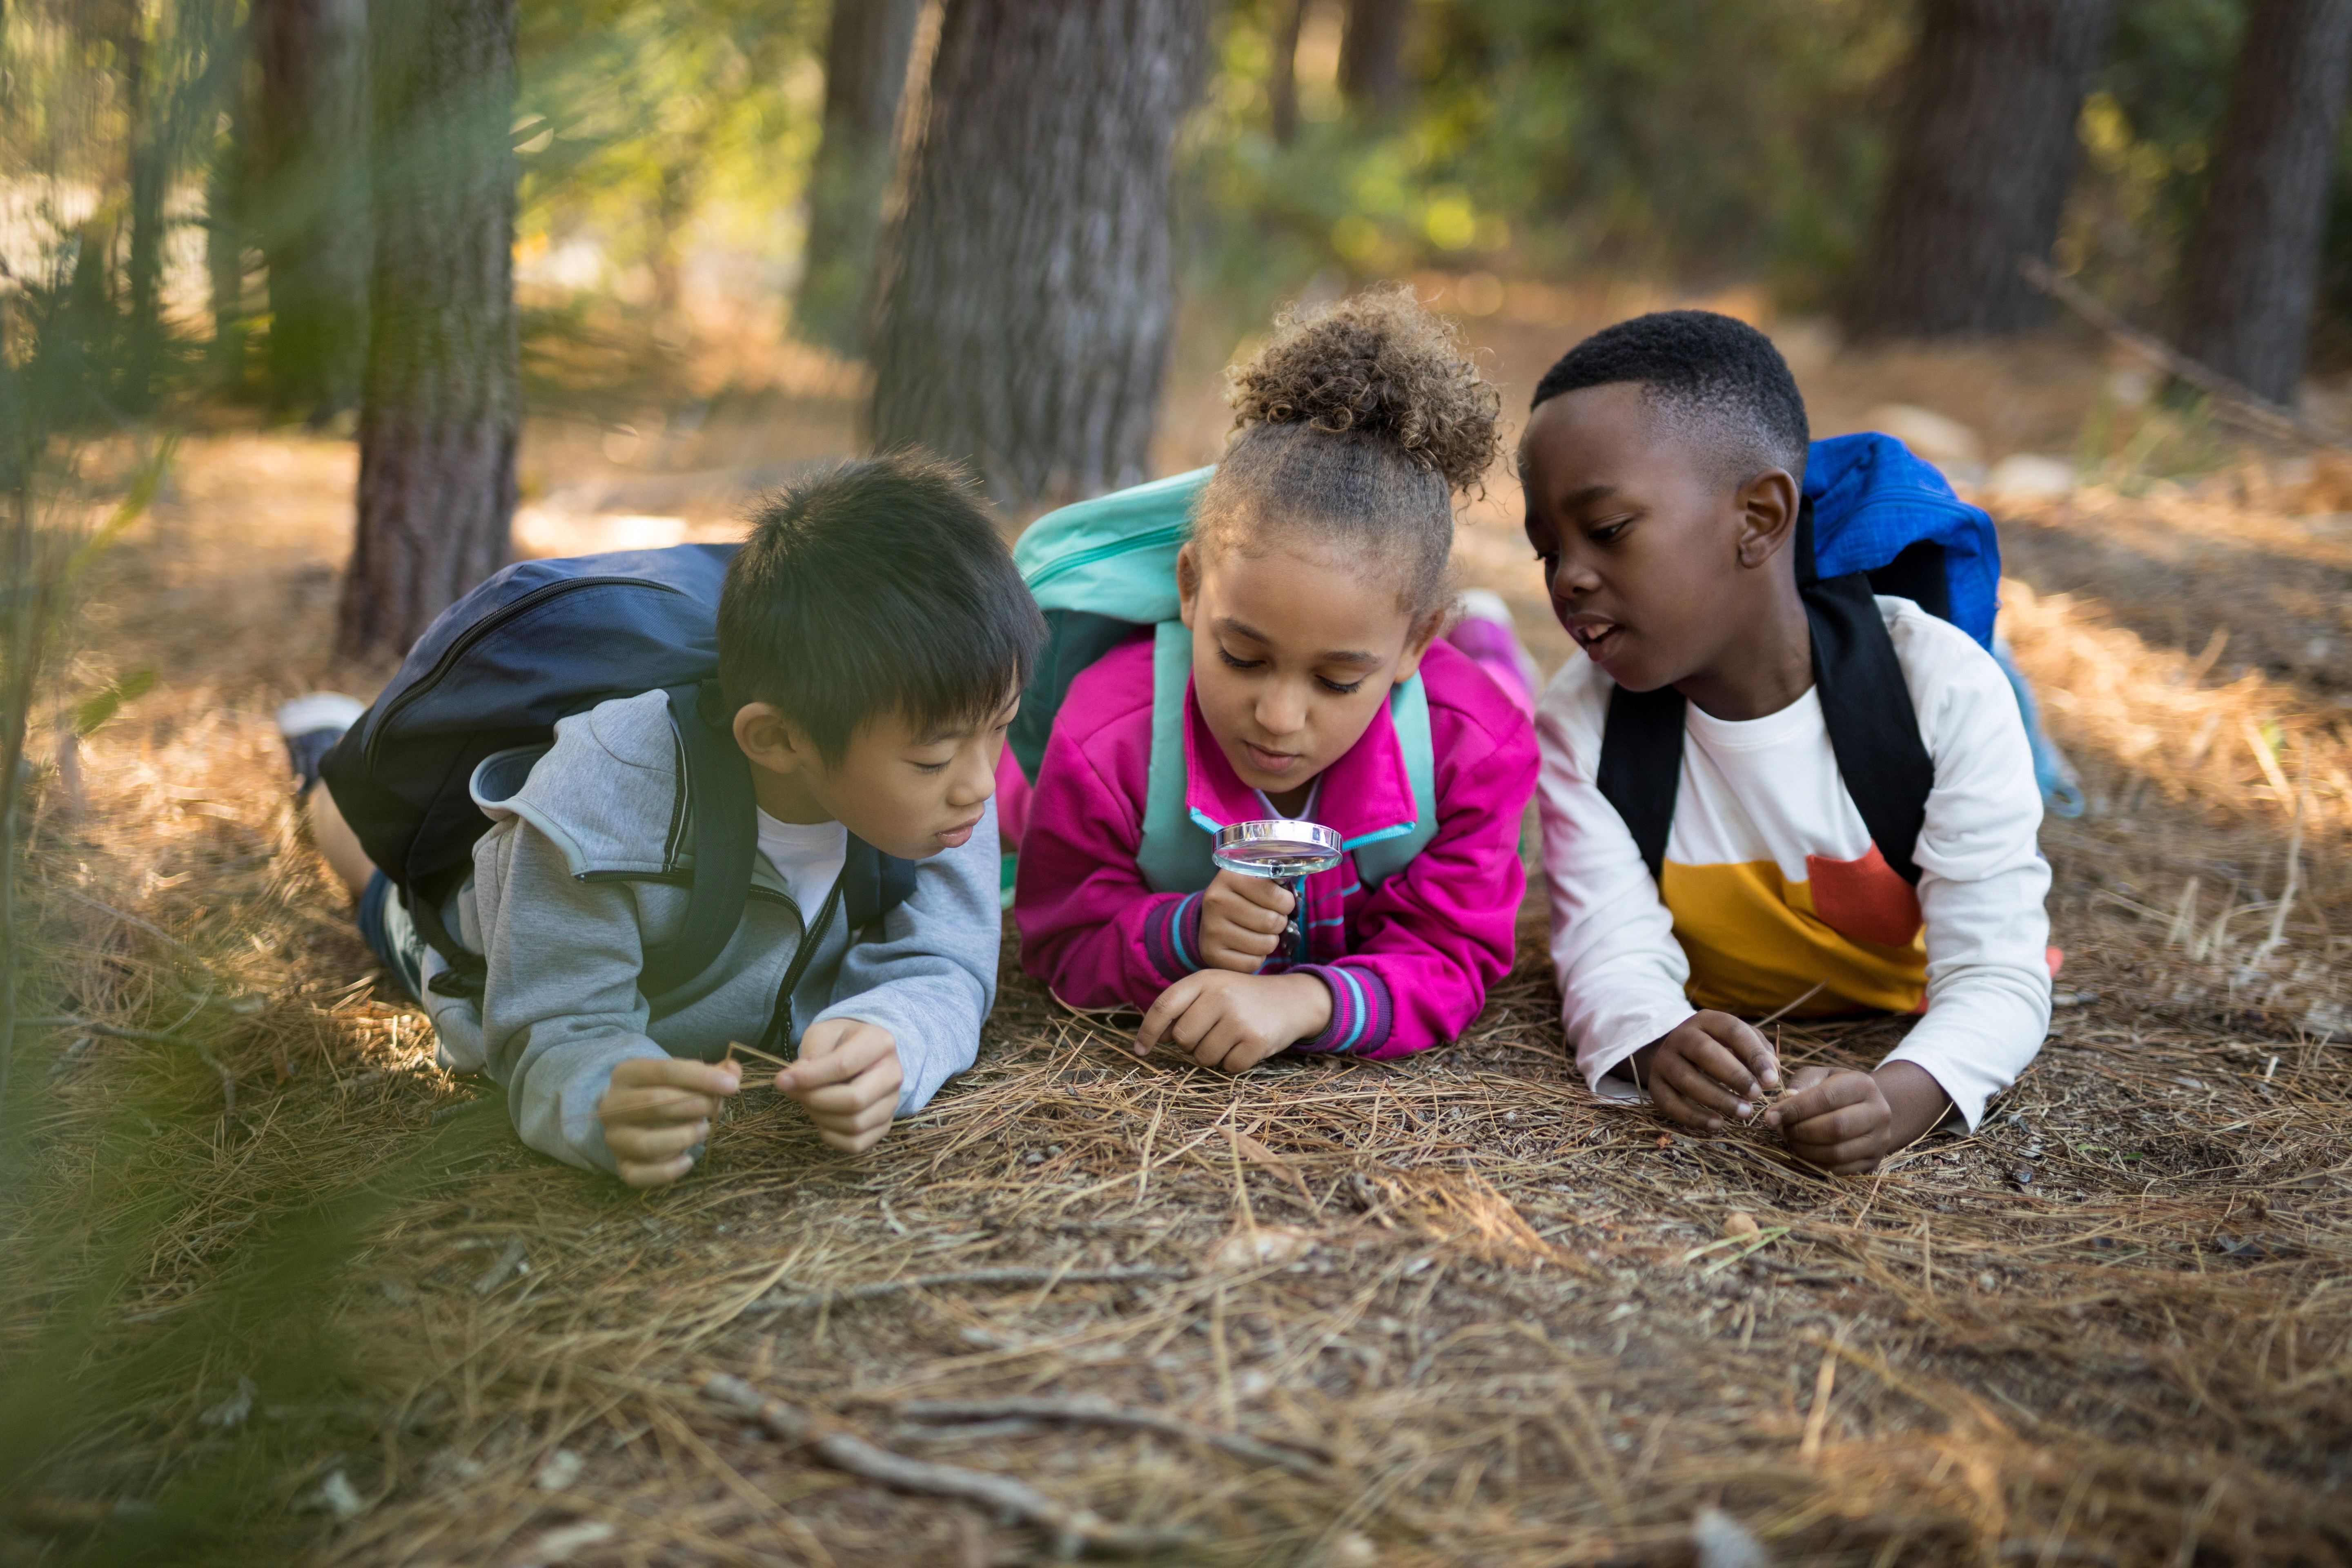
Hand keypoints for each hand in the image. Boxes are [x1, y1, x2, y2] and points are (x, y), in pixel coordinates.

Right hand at [598, 1055, 741, 1186]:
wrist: (632, 1118)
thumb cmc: (664, 1092)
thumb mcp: (683, 1076)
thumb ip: (710, 1073)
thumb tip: (733, 1071)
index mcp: (627, 1073)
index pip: (666, 1071)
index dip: (702, 1078)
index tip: (732, 1086)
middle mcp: (612, 1105)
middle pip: (655, 1103)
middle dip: (694, 1105)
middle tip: (715, 1108)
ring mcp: (613, 1138)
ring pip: (645, 1142)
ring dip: (683, 1137)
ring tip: (703, 1129)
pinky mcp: (621, 1165)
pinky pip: (639, 1175)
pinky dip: (667, 1171)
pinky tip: (688, 1161)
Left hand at [773, 1018, 902, 1152]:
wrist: (862, 1051)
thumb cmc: (840, 1040)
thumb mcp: (823, 1034)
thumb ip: (810, 1054)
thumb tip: (791, 1081)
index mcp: (880, 1043)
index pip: (843, 1066)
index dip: (809, 1077)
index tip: (782, 1081)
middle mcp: (893, 1074)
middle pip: (854, 1100)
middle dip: (815, 1100)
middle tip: (795, 1093)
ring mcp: (891, 1103)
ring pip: (854, 1124)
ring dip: (821, 1118)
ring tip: (808, 1102)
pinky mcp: (884, 1125)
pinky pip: (856, 1144)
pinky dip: (831, 1136)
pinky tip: (821, 1119)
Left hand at [1135, 970, 1331, 1072]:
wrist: (1291, 1000)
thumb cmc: (1242, 998)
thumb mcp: (1212, 990)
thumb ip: (1183, 1008)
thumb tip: (1155, 1038)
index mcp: (1204, 979)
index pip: (1164, 1006)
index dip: (1147, 1031)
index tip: (1141, 1049)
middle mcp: (1220, 995)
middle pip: (1181, 1038)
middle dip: (1190, 1044)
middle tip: (1210, 1033)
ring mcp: (1239, 1018)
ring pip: (1202, 1057)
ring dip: (1212, 1055)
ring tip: (1230, 1038)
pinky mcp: (1256, 1040)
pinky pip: (1228, 1067)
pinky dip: (1234, 1063)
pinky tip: (1245, 1045)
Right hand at [1197, 871, 1291, 972]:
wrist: (1212, 919)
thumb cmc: (1244, 899)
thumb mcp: (1256, 882)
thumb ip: (1276, 885)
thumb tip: (1294, 899)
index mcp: (1229, 877)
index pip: (1274, 894)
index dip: (1286, 903)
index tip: (1282, 903)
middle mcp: (1216, 902)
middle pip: (1271, 921)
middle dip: (1279, 923)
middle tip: (1272, 920)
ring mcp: (1211, 929)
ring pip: (1265, 945)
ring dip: (1270, 941)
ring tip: (1260, 933)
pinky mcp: (1211, 954)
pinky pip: (1253, 963)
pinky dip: (1257, 957)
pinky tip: (1248, 947)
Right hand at [1633, 1011, 1779, 1132]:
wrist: (1676, 1055)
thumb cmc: (1719, 1049)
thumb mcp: (1738, 1042)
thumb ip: (1758, 1051)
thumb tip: (1772, 1070)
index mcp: (1706, 1020)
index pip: (1732, 1030)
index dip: (1753, 1054)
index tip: (1771, 1079)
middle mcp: (1681, 1037)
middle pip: (1705, 1052)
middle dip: (1733, 1075)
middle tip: (1756, 1095)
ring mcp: (1664, 1060)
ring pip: (1686, 1079)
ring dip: (1717, 1098)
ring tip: (1744, 1113)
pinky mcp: (1655, 1085)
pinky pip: (1670, 1103)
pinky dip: (1693, 1117)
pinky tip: (1717, 1125)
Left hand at [1766, 1061, 1947, 1173]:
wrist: (1868, 1109)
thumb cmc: (1835, 1089)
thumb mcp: (1819, 1076)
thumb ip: (1801, 1084)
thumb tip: (1783, 1102)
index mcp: (1863, 1085)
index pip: (1827, 1098)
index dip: (1795, 1109)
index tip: (1770, 1116)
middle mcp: (1878, 1112)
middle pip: (1835, 1127)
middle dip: (1800, 1130)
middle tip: (1780, 1129)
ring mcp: (1879, 1140)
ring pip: (1837, 1152)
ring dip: (1805, 1149)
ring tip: (1789, 1140)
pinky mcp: (1873, 1161)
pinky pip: (1840, 1169)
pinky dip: (1815, 1163)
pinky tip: (1802, 1152)